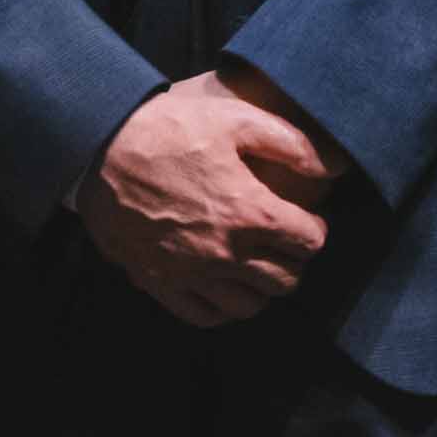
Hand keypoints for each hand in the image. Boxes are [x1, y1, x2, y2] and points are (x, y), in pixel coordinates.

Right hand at [73, 65, 338, 328]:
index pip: (310, 241)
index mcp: (251, 212)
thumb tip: (335, 166)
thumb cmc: (170, 129)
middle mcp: (227, 253)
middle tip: (283, 241)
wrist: (100, 148)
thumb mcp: (235, 119)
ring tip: (257, 264)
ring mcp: (193, 274)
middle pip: (286, 279)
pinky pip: (206, 316)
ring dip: (262, 288)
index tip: (305, 218)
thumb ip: (291, 143)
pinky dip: (223, 308)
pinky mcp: (162, 283)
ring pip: (251, 305)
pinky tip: (224, 287)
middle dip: (294, 260)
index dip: (314, 228)